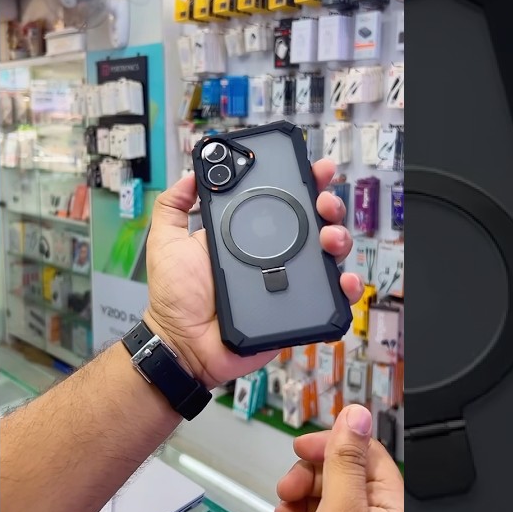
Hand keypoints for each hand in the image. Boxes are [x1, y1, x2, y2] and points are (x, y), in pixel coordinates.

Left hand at [144, 162, 363, 389]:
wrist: (183, 343)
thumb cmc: (176, 296)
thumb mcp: (167, 241)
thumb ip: (173, 206)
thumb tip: (190, 173)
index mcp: (248, 233)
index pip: (283, 200)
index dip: (304, 181)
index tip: (315, 168)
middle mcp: (275, 253)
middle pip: (314, 221)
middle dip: (328, 203)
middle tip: (323, 202)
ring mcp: (289, 280)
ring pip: (328, 253)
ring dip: (339, 237)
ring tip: (330, 238)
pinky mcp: (298, 309)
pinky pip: (330, 296)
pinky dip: (346, 286)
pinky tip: (344, 278)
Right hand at [274, 405, 400, 511]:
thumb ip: (345, 465)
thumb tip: (355, 415)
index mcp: (392, 506)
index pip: (364, 453)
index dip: (329, 445)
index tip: (301, 447)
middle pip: (338, 477)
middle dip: (305, 480)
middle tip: (287, 491)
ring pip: (322, 505)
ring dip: (295, 507)